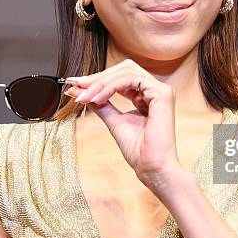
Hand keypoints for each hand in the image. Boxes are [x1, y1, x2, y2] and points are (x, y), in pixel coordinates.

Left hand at [65, 59, 181, 188]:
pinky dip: (111, 86)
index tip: (76, 86)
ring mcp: (161, 90)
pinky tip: (98, 98)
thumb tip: (81, 93)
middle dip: (98, 77)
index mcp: (147, 96)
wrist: (152, 168)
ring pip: (126, 71)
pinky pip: (131, 79)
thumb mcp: (115, 122)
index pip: (121, 77)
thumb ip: (102, 105)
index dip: (98, 79)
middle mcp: (155, 90)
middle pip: (124, 69)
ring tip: (85, 95)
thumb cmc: (139, 151)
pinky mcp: (162, 93)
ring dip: (101, 82)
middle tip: (77, 86)